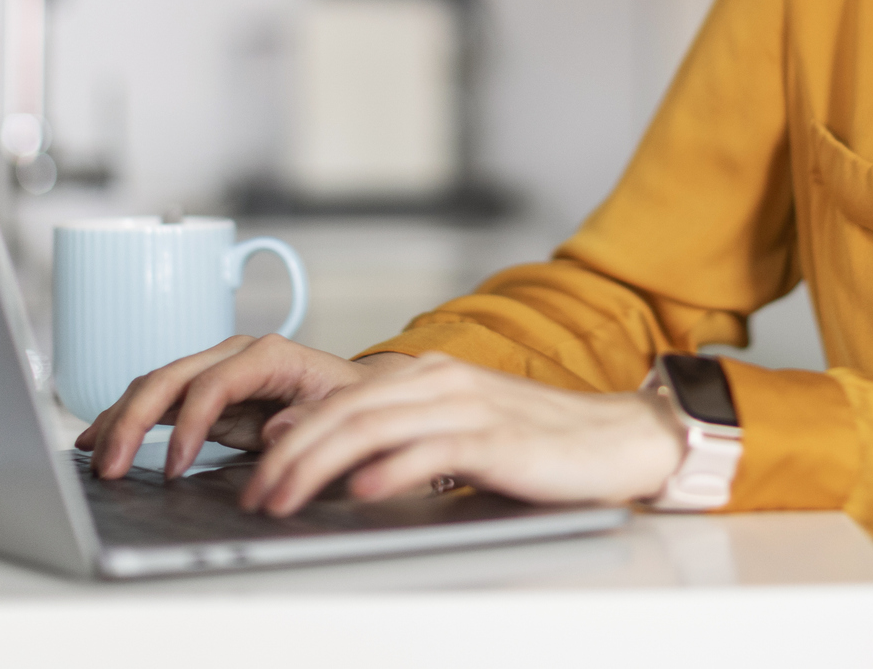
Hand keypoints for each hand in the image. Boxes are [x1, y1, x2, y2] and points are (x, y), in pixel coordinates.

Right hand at [75, 334, 413, 478]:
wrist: (355, 397)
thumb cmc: (349, 405)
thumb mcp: (341, 413)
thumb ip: (310, 420)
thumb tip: (275, 429)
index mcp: (269, 356)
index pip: (213, 384)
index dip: (189, 425)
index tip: (174, 468)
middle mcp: (235, 355)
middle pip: (171, 377)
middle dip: (135, 420)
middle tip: (112, 466)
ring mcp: (215, 369)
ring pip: (155, 385)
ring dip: (121, 419)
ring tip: (95, 456)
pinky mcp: (204, 392)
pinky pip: (157, 400)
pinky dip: (126, 418)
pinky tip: (99, 438)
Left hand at [235, 353, 685, 516]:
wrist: (615, 438)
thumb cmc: (536, 442)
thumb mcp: (458, 430)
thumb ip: (401, 435)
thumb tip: (335, 458)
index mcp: (428, 374)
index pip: (340, 400)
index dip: (289, 436)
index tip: (257, 473)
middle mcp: (441, 380)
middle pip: (344, 411)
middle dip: (288, 454)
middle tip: (257, 494)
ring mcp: (468, 405)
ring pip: (372, 428)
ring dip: (318, 466)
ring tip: (286, 498)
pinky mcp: (495, 438)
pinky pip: (430, 451)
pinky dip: (390, 470)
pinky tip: (363, 491)